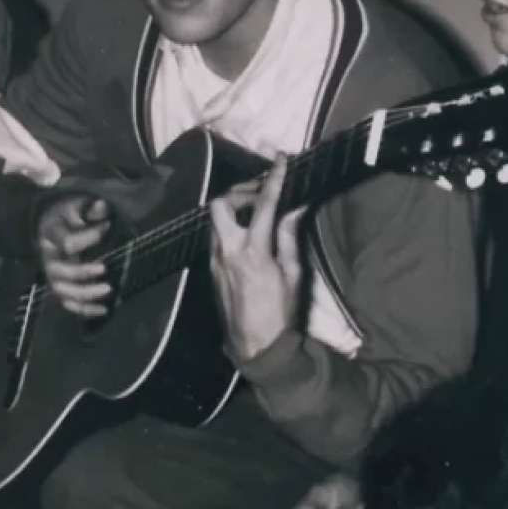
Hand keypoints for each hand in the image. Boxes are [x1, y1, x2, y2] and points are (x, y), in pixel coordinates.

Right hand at [36, 195, 112, 317]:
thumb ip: (88, 209)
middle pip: (59, 272)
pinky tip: (104, 310)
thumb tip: (102, 206)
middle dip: (82, 272)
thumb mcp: (75, 207)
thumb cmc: (66, 217)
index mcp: (51, 237)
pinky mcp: (60, 288)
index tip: (108, 226)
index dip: (89, 237)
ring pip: (63, 292)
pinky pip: (69, 304)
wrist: (50, 227)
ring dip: (85, 294)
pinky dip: (85, 310)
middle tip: (104, 268)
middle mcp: (48, 259)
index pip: (67, 243)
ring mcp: (52, 276)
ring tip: (108, 288)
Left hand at [208, 158, 305, 362]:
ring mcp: (215, 261)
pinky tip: (247, 236)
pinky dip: (231, 229)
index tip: (281, 160)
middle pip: (221, 204)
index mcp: (254, 251)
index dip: (274, 178)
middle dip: (239, 192)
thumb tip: (295, 207)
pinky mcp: (211, 271)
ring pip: (215, 221)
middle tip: (260, 194)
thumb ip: (289, 237)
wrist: (256, 347)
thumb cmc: (281, 313)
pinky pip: (216, 238)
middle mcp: (229, 251)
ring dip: (233, 210)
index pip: (264, 204)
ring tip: (255, 213)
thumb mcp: (293, 274)